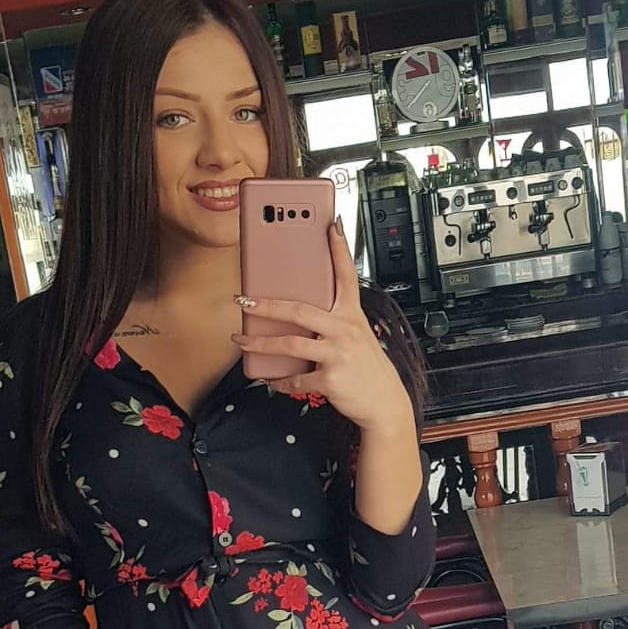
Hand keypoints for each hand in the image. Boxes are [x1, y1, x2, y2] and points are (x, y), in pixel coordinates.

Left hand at [233, 220, 412, 433]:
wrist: (384, 403)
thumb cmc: (367, 369)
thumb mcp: (357, 337)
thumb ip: (333, 322)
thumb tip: (297, 317)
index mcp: (351, 316)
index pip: (346, 276)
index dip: (339, 250)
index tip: (330, 226)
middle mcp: (345, 331)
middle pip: (300, 310)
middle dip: (267, 304)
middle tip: (244, 299)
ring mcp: (338, 354)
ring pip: (290, 345)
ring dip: (260, 343)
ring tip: (243, 341)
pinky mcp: (331, 379)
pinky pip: (297, 379)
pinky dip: (280, 382)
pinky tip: (271, 380)